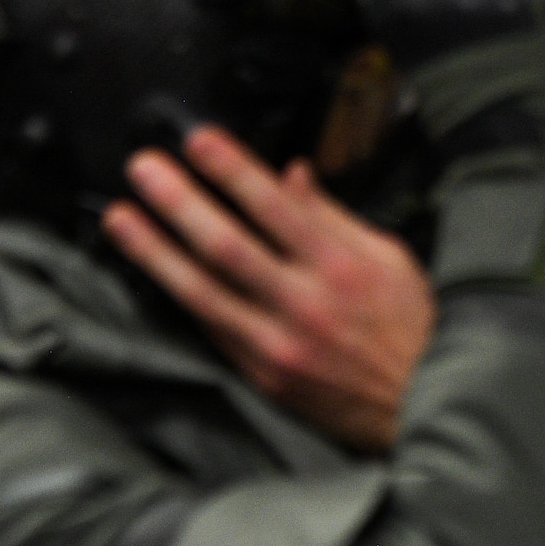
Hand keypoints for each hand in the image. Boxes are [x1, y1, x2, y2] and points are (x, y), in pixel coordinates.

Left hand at [102, 124, 435, 451]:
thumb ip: (333, 216)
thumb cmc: (411, 328)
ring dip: (155, 250)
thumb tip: (292, 175)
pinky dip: (179, 296)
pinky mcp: (263, 375)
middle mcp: (306, 303)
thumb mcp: (389, 258)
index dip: (232, 169)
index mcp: (342, 265)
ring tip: (121, 217)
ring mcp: (279, 343)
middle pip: (227, 245)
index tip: (197, 140)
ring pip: (202, 290)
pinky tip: (152, 271)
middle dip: (179, 201)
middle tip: (143, 168)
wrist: (423, 405)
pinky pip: (210, 328)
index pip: (275, 206)